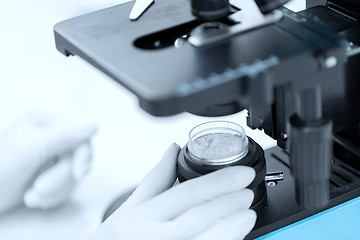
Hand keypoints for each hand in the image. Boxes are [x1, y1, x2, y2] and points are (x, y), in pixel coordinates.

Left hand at [0, 113, 96, 213]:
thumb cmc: (1, 168)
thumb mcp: (32, 149)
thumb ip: (65, 135)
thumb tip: (95, 125)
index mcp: (46, 122)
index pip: (79, 137)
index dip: (83, 156)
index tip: (79, 174)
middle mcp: (52, 137)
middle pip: (77, 159)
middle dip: (59, 179)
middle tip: (38, 189)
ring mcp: (52, 158)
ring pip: (74, 176)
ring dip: (55, 191)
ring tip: (31, 197)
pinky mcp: (52, 176)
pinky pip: (68, 187)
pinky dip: (53, 197)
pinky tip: (35, 199)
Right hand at [89, 143, 256, 239]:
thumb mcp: (127, 210)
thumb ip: (154, 181)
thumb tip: (173, 149)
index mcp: (141, 217)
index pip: (186, 193)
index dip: (219, 182)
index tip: (242, 174)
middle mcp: (151, 237)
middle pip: (199, 216)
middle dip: (229, 203)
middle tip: (247, 192)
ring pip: (205, 239)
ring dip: (231, 227)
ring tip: (247, 215)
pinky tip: (233, 236)